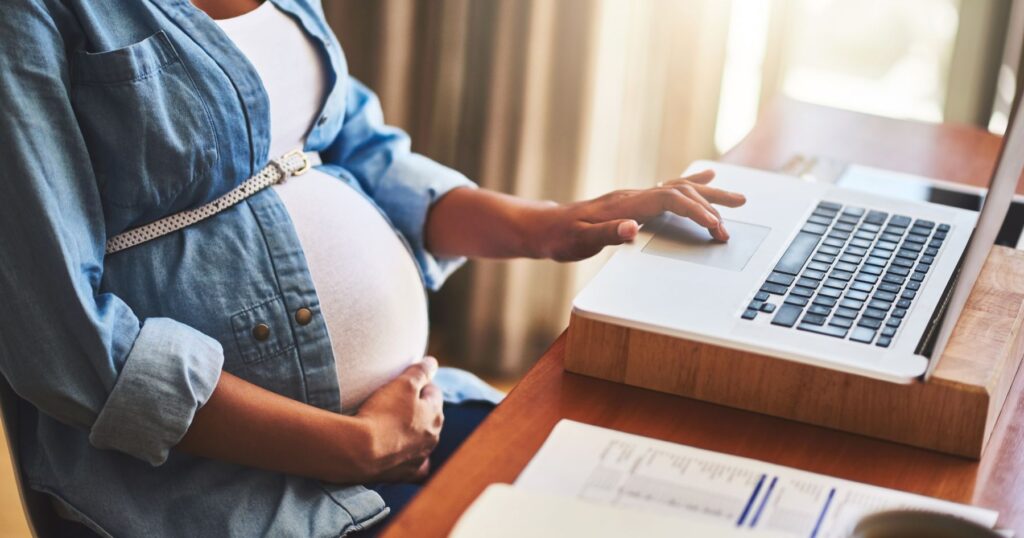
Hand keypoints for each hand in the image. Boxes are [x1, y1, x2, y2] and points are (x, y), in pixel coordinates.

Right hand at [354, 357, 443, 482]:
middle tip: (396, 402)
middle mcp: (433, 438)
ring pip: (422, 441)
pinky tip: (404, 456)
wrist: (360, 450)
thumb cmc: (383, 413)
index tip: (403, 383)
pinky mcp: (405, 474)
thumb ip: (420, 371)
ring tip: (393, 425)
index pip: (433, 392)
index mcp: (435, 415)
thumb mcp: (403, 383)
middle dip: (418, 409)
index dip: (419, 384)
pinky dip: (411, 459)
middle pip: (429, 417)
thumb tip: (433, 362)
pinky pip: (415, 466)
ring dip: (412, 432)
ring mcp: (419, 458)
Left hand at [531, 170, 745, 260]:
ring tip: (737, 198)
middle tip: (733, 223)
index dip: (695, 212)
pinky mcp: (634, 202)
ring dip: (709, 195)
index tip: (715, 228)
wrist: (544, 227)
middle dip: (711, 206)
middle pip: (681, 191)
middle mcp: (633, 196)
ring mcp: (635, 197)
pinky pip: (669, 190)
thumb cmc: (561, 237)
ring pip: (679, 189)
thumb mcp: (579, 241)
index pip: (670, 200)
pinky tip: (705, 181)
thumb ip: (606, 235)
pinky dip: (691, 187)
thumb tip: (632, 229)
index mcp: (625, 204)